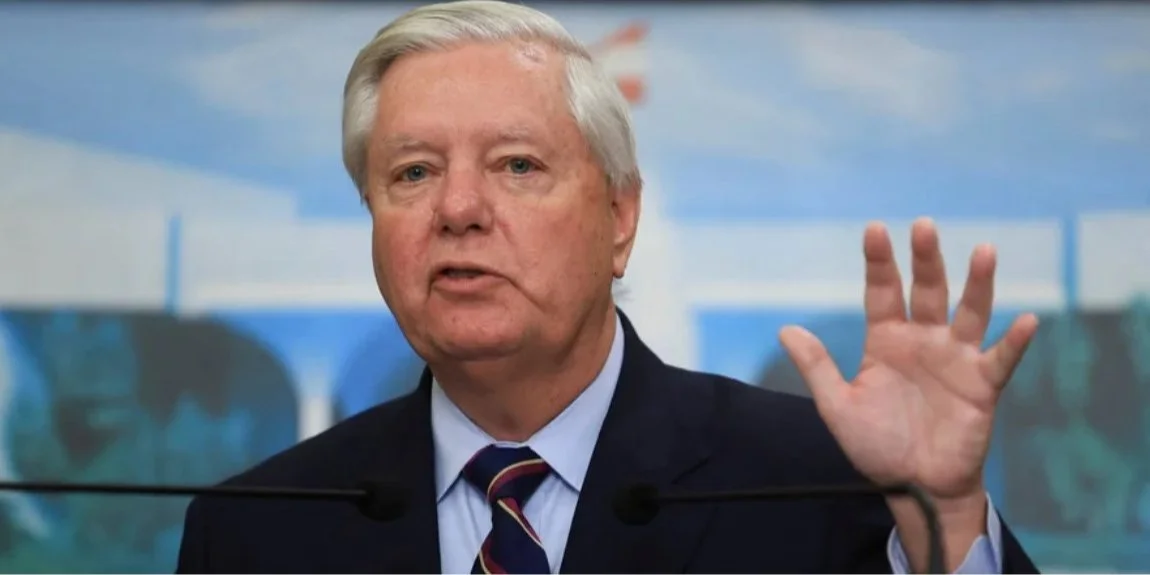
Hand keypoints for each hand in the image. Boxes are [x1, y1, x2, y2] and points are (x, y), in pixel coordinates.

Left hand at [779, 218, 1038, 501]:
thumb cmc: (876, 446)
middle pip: (927, 291)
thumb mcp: (838, 407)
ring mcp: (956, 359)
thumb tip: (785, 329)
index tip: (875, 229)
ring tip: (984, 251)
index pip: (882, 292)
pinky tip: (1027, 320)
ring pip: (969, 313)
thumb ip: (817, 367)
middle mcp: (923, 341)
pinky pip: (1000, 358)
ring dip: (978, 284)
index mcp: (886, 340)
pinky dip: (1015, 341)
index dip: (879, 262)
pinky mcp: (982, 385)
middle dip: (926, 260)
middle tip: (924, 226)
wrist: (913, 487)